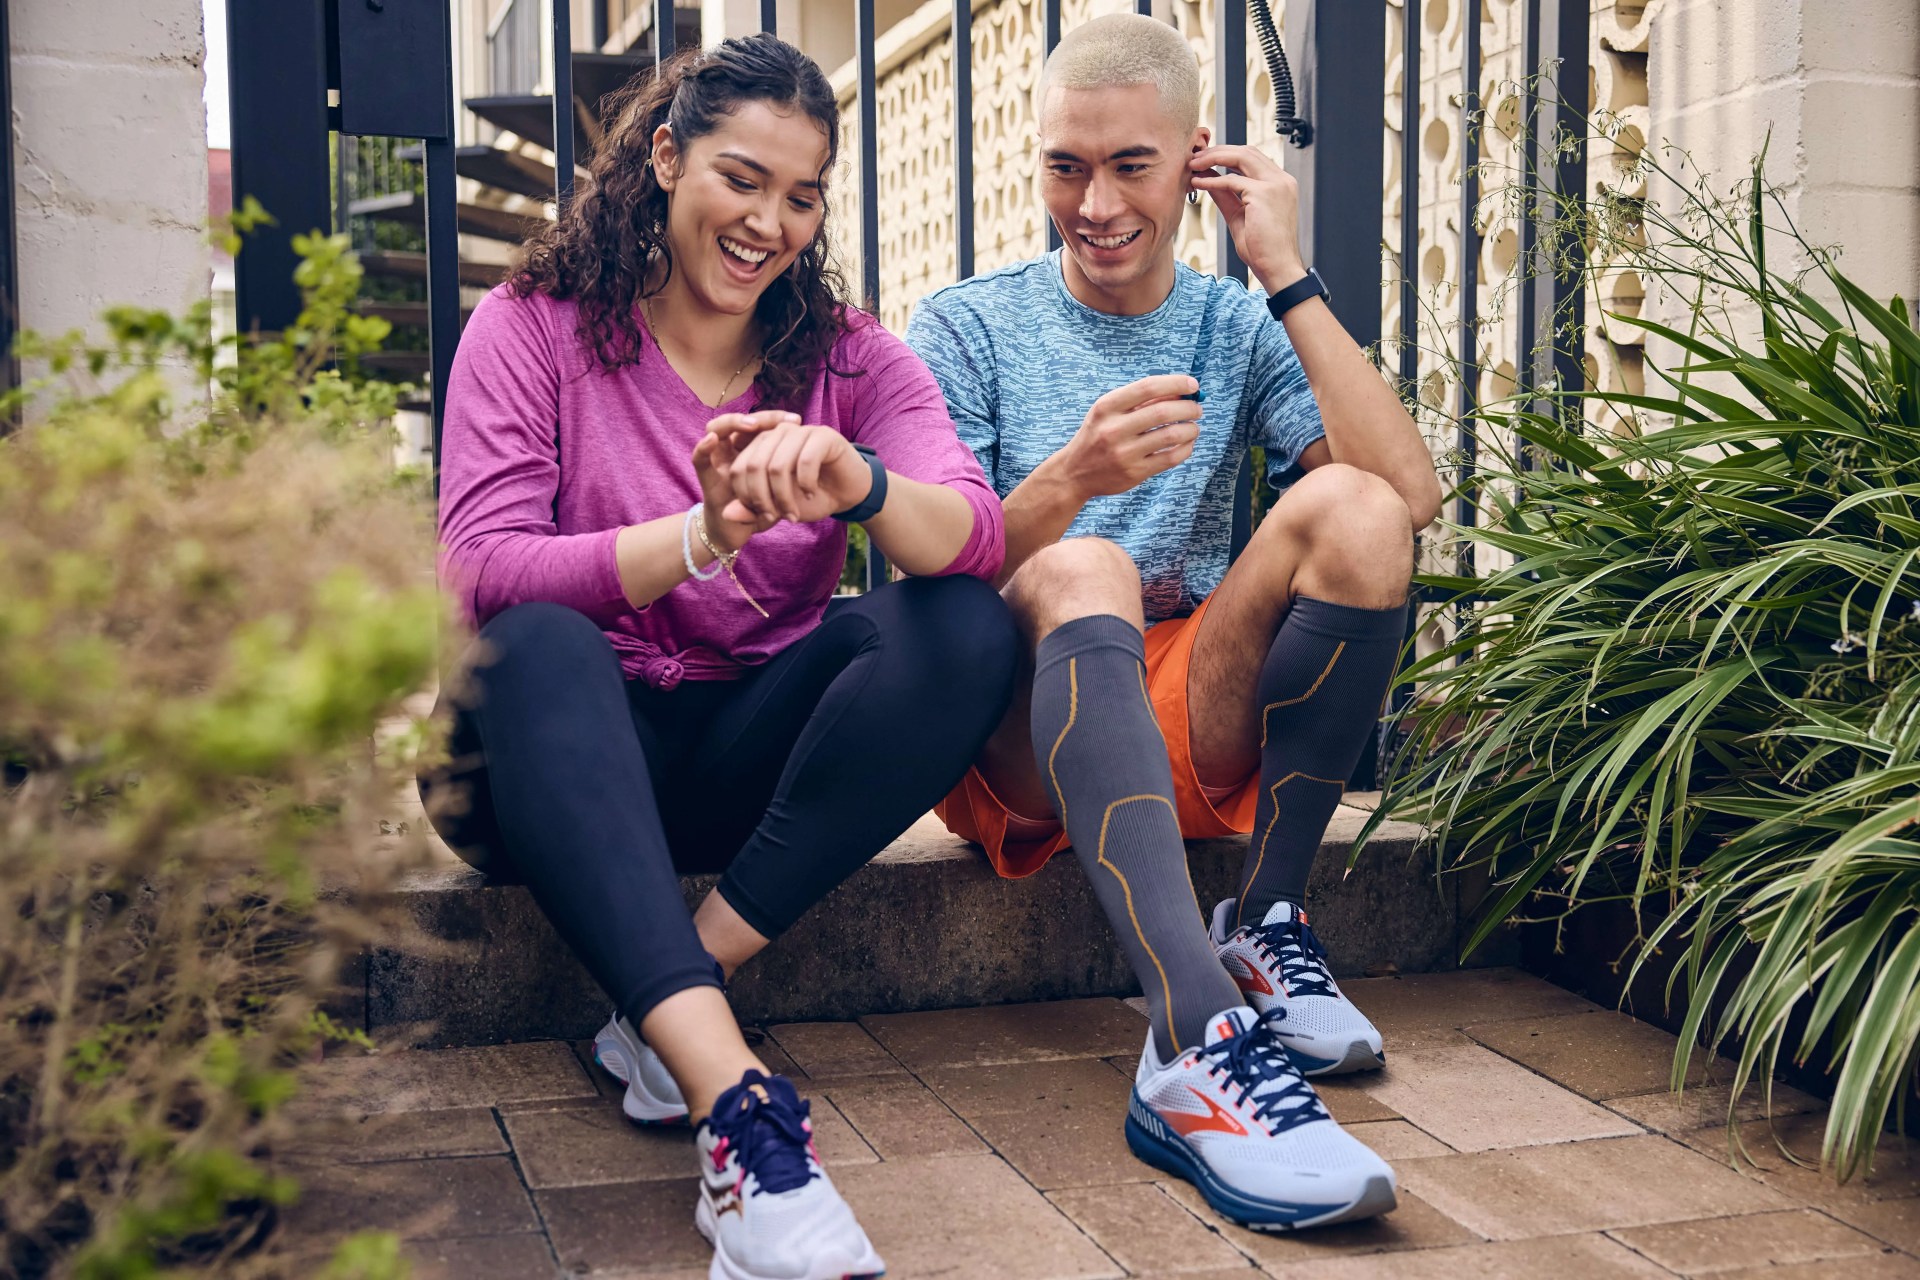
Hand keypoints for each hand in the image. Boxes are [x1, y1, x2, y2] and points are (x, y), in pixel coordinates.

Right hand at [692, 410, 795, 550]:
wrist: (738, 534)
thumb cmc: (764, 508)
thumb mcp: (782, 488)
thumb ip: (789, 470)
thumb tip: (807, 446)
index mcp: (752, 448)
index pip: (760, 423)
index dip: (775, 418)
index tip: (796, 421)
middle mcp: (732, 449)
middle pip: (741, 420)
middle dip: (759, 417)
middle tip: (779, 422)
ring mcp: (717, 460)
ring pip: (715, 429)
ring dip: (732, 423)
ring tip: (751, 425)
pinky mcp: (705, 477)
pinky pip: (699, 459)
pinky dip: (703, 448)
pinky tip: (711, 439)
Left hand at [711, 418, 872, 524]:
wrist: (847, 493)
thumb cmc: (810, 497)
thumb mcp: (777, 507)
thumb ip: (752, 509)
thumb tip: (727, 514)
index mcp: (760, 445)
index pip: (739, 468)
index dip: (746, 496)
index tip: (762, 516)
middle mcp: (777, 434)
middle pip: (754, 466)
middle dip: (763, 499)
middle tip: (776, 517)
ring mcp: (800, 431)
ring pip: (778, 466)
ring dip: (784, 497)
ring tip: (793, 513)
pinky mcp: (823, 436)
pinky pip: (805, 461)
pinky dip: (806, 485)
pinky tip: (811, 493)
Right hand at [1049, 375, 1202, 500]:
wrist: (1075, 473)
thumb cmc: (1098, 434)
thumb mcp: (1109, 412)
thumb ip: (1140, 401)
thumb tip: (1181, 392)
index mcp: (1107, 407)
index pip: (1148, 387)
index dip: (1176, 384)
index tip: (1193, 386)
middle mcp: (1114, 429)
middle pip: (1163, 411)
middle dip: (1189, 408)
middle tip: (1197, 409)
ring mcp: (1124, 453)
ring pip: (1172, 435)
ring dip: (1191, 429)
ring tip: (1193, 427)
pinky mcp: (1135, 473)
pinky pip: (1171, 458)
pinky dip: (1187, 448)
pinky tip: (1187, 444)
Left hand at [1189, 144, 1305, 290]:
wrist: (1277, 268)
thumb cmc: (1262, 249)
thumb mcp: (1239, 216)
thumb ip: (1226, 195)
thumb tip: (1209, 179)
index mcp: (1280, 184)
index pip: (1253, 158)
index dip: (1228, 155)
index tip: (1206, 160)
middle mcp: (1281, 180)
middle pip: (1247, 151)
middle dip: (1218, 151)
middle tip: (1195, 157)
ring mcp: (1275, 185)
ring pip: (1241, 157)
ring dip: (1214, 157)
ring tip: (1193, 164)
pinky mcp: (1263, 194)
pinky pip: (1231, 181)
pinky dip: (1212, 180)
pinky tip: (1197, 183)